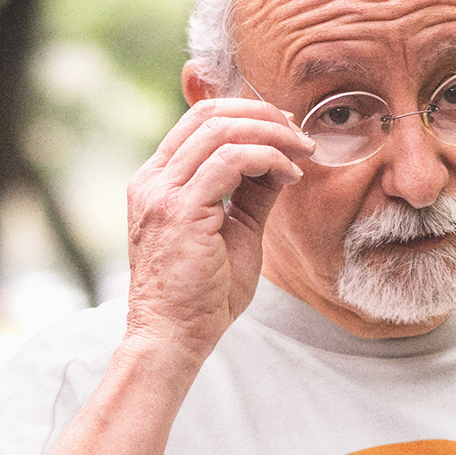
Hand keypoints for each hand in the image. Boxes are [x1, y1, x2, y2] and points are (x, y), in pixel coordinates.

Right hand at [124, 95, 315, 368]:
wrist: (173, 339)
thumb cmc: (201, 298)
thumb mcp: (234, 233)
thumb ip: (251, 195)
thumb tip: (280, 161)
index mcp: (157, 182)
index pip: (198, 121)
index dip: (247, 115)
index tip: (286, 131)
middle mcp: (152, 181)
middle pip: (208, 115)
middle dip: (263, 116)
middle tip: (301, 135)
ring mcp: (162, 193)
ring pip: (220, 131)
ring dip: (271, 134)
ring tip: (303, 152)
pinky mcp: (180, 211)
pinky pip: (230, 161)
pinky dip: (267, 159)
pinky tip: (290, 175)